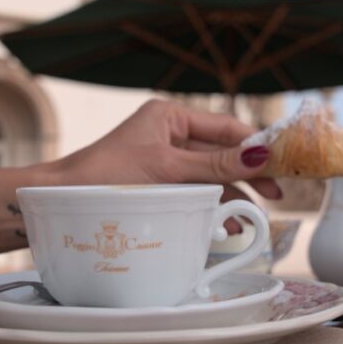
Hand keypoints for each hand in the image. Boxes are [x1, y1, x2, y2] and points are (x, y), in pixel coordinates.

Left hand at [51, 99, 278, 199]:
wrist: (61, 201)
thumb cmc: (104, 176)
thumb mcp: (166, 169)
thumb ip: (214, 165)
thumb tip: (261, 155)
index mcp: (169, 117)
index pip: (225, 128)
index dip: (255, 146)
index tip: (282, 163)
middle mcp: (169, 135)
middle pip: (221, 154)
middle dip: (248, 175)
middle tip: (275, 196)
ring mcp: (164, 162)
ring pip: (210, 177)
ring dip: (231, 197)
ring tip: (250, 219)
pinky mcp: (159, 187)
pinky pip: (194, 194)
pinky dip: (211, 209)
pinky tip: (224, 226)